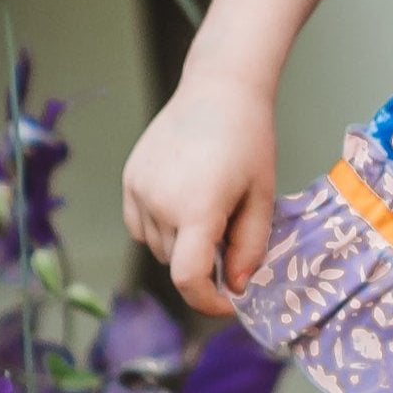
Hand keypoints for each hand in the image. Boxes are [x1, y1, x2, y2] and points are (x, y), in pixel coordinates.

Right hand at [120, 79, 281, 314]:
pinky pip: (140, 225)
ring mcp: (139, 189)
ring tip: (210, 208)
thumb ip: (250, 247)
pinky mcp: (130, 178)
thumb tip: (237, 286)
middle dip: (204, 262)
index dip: (207, 302)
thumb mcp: (262, 197)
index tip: (228, 302)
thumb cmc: (250, 140)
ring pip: (157, 246)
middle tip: (231, 233)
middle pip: (177, 262)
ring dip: (181, 245)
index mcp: (197, 208)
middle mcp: (160, 201)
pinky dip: (160, 228)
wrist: (219, 89)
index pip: (189, 278)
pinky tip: (183, 202)